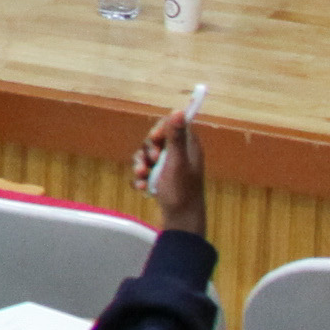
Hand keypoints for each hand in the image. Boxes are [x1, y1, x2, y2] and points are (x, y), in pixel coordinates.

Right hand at [133, 103, 207, 229]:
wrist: (181, 220)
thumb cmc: (182, 190)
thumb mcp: (176, 162)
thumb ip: (176, 137)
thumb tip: (179, 109)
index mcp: (189, 146)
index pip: (173, 125)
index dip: (161, 129)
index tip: (156, 138)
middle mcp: (180, 154)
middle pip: (156, 140)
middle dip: (148, 150)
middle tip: (151, 161)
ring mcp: (169, 167)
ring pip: (148, 155)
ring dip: (140, 164)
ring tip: (141, 176)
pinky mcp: (161, 178)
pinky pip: (145, 170)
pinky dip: (141, 177)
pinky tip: (141, 187)